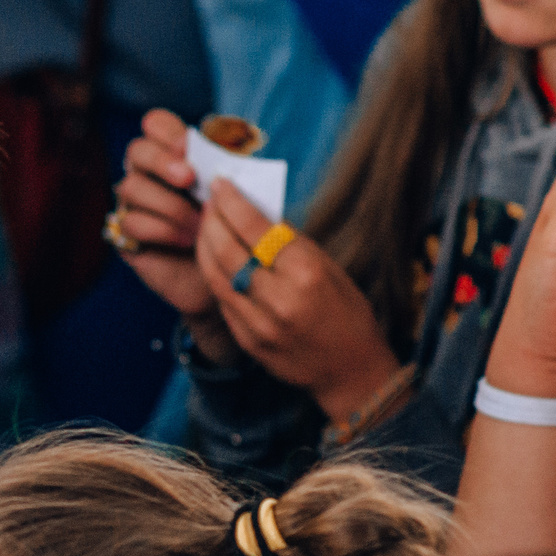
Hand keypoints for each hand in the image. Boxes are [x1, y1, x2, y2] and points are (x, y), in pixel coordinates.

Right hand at [111, 110, 222, 326]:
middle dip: (163, 161)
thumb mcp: (236, 194)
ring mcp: (133, 203)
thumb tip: (220, 162)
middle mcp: (148, 174)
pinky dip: (162, 229)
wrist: (226, 274)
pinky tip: (186, 240)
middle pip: (137, 150)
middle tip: (189, 178)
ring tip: (198, 224)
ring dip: (169, 204)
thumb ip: (226, 171)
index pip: (156, 124)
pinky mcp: (127, 233)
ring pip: (131, 187)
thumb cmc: (233, 227)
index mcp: (174, 154)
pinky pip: (131, 222)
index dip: (168, 132)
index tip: (190, 148)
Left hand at [192, 182, 401, 422]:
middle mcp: (279, 299)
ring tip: (204, 225)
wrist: (350, 372)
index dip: (233, 203)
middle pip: (229, 250)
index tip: (220, 183)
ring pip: (216, 276)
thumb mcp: (329, 269)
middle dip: (212, 220)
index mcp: (306, 273)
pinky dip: (213, 274)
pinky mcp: (247, 341)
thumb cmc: (348, 313)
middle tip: (207, 201)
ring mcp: (259, 324)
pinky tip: (211, 257)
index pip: (257, 229)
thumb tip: (257, 213)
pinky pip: (222, 301)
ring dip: (205, 246)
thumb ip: (291, 244)